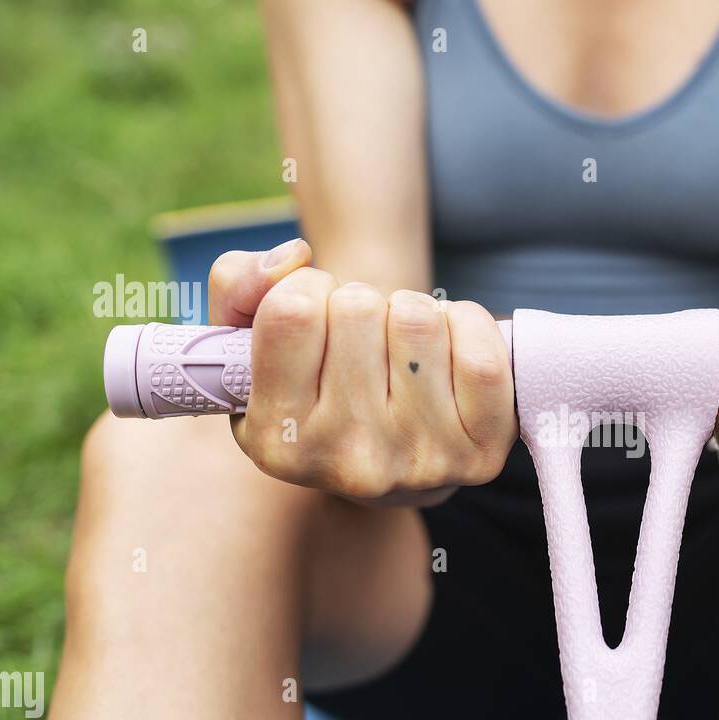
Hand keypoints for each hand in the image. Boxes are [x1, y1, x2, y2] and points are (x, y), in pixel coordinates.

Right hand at [208, 239, 517, 504]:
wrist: (391, 462)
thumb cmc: (316, 388)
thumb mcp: (248, 343)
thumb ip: (238, 284)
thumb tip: (292, 257)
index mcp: (279, 440)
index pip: (292, 310)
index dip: (307, 288)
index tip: (315, 312)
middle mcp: (347, 461)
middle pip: (358, 307)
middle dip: (361, 302)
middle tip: (363, 338)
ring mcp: (419, 463)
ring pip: (419, 317)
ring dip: (411, 311)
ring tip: (401, 348)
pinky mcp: (481, 455)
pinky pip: (481, 353)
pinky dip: (466, 326)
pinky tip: (446, 351)